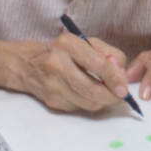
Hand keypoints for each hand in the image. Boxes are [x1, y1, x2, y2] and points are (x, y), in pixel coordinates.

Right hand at [14, 33, 128, 111]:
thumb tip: (120, 74)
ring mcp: (52, 85)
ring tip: (109, 95)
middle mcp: (57, 64)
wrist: (26, 64)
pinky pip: (79, 107)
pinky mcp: (51, 101)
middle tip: (121, 96)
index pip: (95, 63)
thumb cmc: (63, 50)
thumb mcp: (86, 43)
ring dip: (103, 102)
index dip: (113, 78)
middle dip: (111, 96)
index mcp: (67, 45)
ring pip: (87, 102)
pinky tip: (91, 95)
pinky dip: (90, 103)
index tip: (124, 88)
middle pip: (91, 88)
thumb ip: (108, 54)